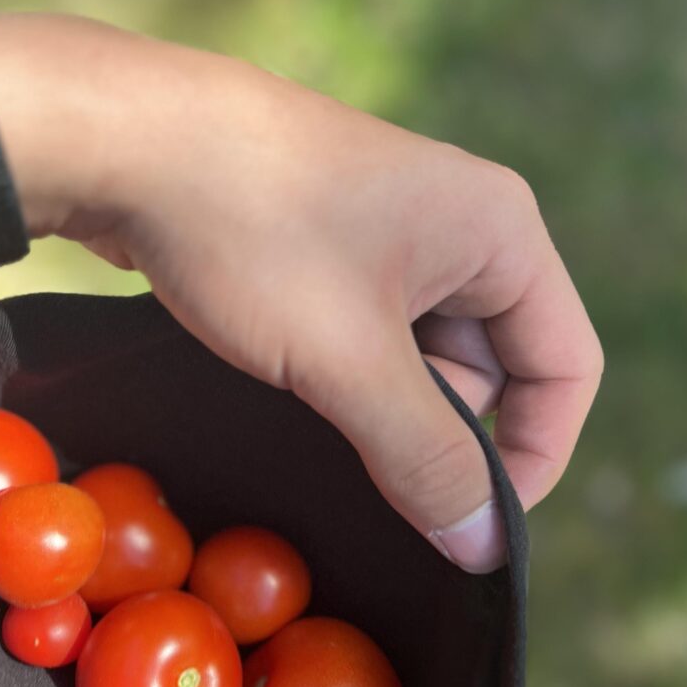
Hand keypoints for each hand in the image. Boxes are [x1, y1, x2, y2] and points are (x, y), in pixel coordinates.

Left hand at [0, 16, 602, 570]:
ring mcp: (387, 230)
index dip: (535, 458)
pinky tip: (288, 395)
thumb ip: (425, 457)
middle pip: (494, 368)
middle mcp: (459, 223)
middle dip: (441, 432)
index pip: (565, 369)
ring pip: (420, 358)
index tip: (475, 529)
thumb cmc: (252, 232)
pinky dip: (340, 377)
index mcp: (499, 231)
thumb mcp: (349, 362)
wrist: (120, 138)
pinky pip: (364, 334)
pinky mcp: (324, 244)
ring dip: (381, 408)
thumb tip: (484, 548)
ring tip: (313, 415)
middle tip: (367, 468)